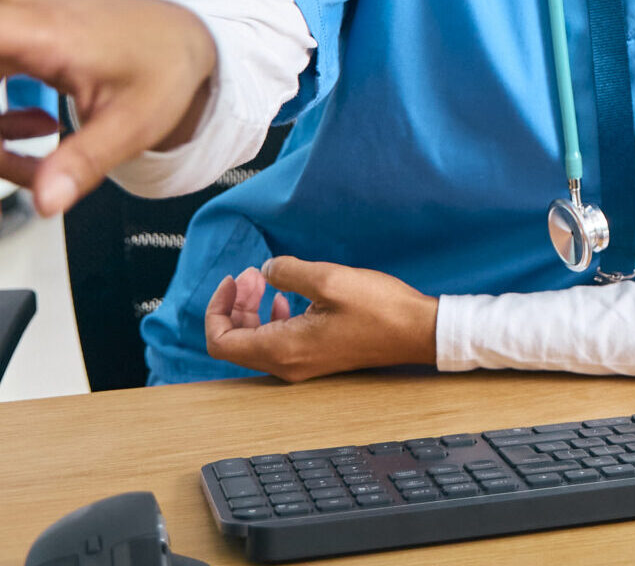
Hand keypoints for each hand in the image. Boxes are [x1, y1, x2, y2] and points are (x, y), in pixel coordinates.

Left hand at [205, 257, 439, 381]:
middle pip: (235, 340)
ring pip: (255, 340)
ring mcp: (301, 364)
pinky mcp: (315, 357)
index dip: (217, 308)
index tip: (234, 278)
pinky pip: (276, 341)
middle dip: (235, 303)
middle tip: (252, 273)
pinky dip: (271, 316)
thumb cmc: (379, 309)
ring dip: (252, 308)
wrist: (417, 332)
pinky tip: (286, 296)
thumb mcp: (328, 279)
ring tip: (265, 279)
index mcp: (282, 349)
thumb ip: (288, 271)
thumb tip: (268, 270)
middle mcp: (286, 364)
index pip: (221, 341)